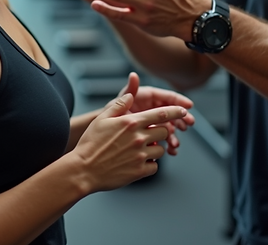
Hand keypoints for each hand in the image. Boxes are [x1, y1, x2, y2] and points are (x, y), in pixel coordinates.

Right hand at [72, 93, 188, 191]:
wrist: (83, 170)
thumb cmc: (91, 144)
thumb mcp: (102, 119)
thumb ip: (119, 105)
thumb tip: (130, 95)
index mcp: (131, 122)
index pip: (161, 114)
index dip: (175, 112)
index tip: (184, 111)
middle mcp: (138, 138)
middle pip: (163, 132)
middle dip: (158, 133)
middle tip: (146, 137)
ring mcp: (140, 155)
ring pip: (161, 150)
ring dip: (154, 150)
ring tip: (138, 151)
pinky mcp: (139, 171)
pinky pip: (154, 166)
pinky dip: (149, 165)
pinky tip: (136, 163)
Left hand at [118, 72, 194, 154]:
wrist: (104, 134)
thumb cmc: (110, 114)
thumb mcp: (120, 102)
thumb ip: (130, 90)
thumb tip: (133, 75)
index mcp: (149, 97)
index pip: (168, 97)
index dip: (180, 101)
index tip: (189, 106)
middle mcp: (154, 109)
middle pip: (173, 112)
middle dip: (182, 118)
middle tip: (189, 124)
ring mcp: (154, 122)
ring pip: (170, 126)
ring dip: (175, 134)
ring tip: (175, 143)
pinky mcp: (153, 135)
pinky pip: (164, 138)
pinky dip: (169, 144)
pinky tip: (171, 151)